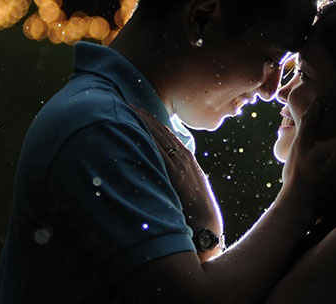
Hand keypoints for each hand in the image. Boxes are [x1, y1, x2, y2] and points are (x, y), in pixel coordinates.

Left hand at [132, 107, 223, 259]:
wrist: (206, 229)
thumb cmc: (198, 217)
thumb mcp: (190, 194)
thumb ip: (179, 183)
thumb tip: (165, 182)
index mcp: (189, 162)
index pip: (168, 136)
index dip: (154, 123)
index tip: (141, 113)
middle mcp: (184, 159)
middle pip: (162, 131)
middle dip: (145, 117)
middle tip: (129, 104)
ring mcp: (179, 164)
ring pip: (158, 136)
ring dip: (143, 121)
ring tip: (129, 109)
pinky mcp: (174, 172)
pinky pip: (157, 149)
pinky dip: (146, 135)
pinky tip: (135, 127)